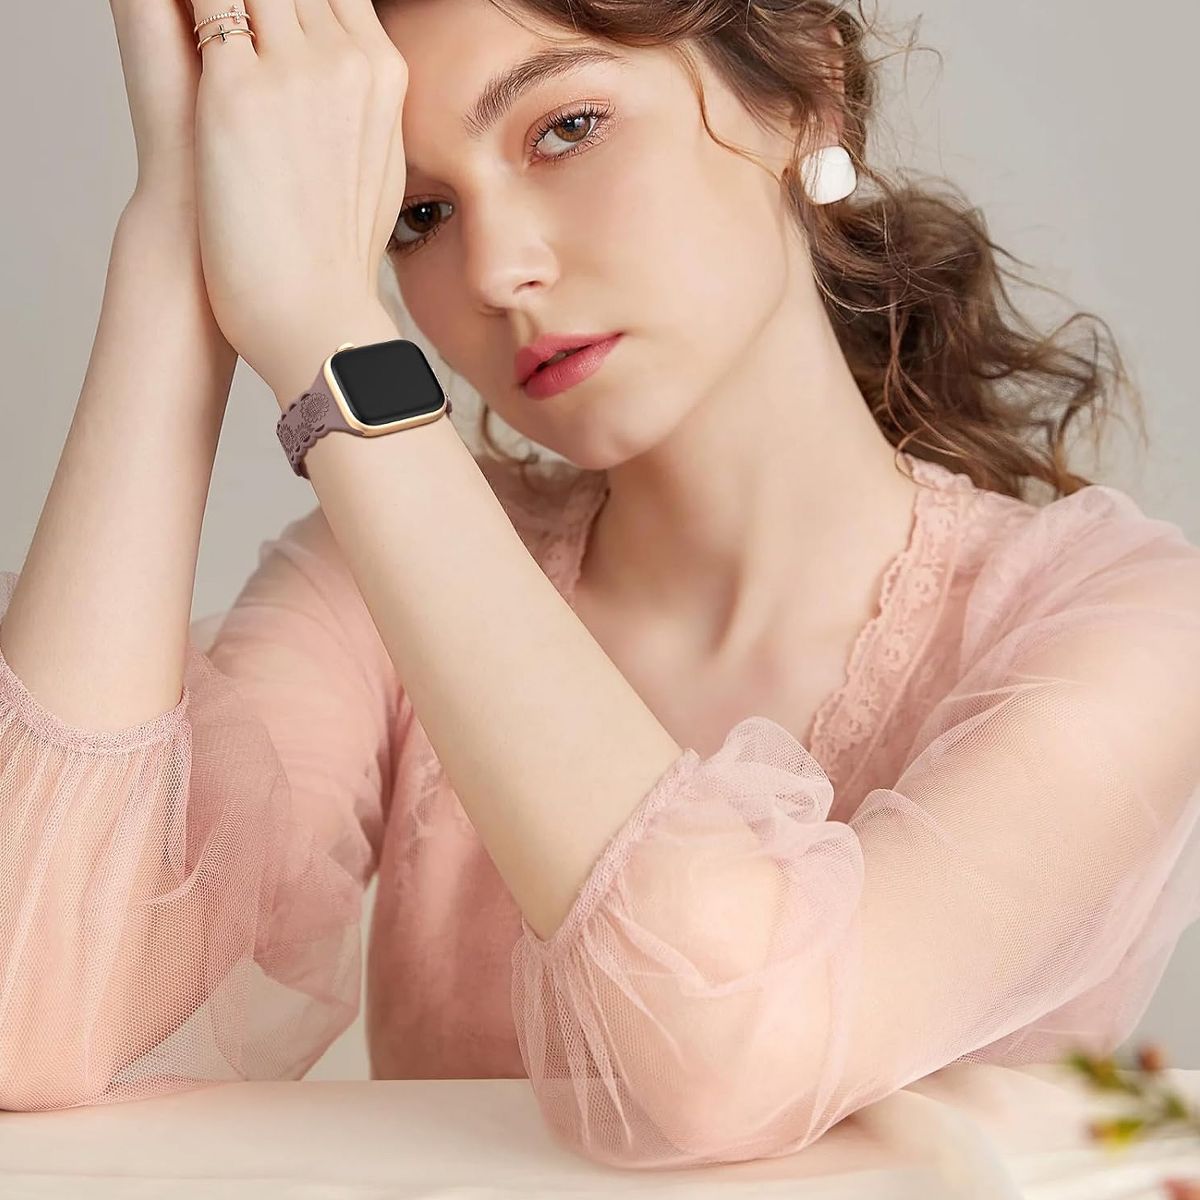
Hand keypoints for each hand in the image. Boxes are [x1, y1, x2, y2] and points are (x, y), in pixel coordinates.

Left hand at [184, 0, 409, 392]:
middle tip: (223, 36)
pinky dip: (186, 13)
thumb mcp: (376, 162)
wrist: (316, 313)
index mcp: (382, 72)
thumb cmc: (334, 254)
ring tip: (201, 45)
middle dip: (248, 4)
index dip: (289, 0)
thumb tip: (345, 73)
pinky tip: (174, 34)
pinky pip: (201, 6)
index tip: (260, 23)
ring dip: (217, 9)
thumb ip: (359, 98)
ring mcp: (292, 69)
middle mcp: (345, 57)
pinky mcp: (234, 89)